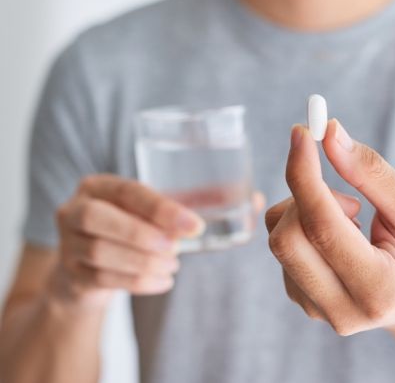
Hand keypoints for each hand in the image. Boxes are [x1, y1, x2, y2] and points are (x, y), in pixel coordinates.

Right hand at [51, 174, 263, 310]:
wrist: (89, 267)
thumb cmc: (134, 228)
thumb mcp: (156, 211)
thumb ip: (198, 202)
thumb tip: (255, 199)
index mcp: (99, 185)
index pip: (127, 191)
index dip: (160, 209)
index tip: (194, 226)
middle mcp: (75, 209)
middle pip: (99, 219)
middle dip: (143, 235)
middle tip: (178, 249)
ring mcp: (67, 243)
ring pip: (99, 252)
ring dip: (143, 262)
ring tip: (173, 266)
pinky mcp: (70, 274)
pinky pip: (101, 279)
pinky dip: (137, 282)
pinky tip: (163, 281)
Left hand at [265, 119, 394, 338]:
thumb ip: (372, 172)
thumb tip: (329, 134)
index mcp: (378, 289)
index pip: (322, 227)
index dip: (305, 174)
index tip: (301, 132)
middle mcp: (341, 310)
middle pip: (287, 238)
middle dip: (306, 195)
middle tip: (349, 194)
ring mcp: (316, 310)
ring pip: (279, 239)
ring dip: (308, 210)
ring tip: (354, 221)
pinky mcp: (301, 300)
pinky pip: (282, 246)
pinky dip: (304, 225)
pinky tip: (340, 237)